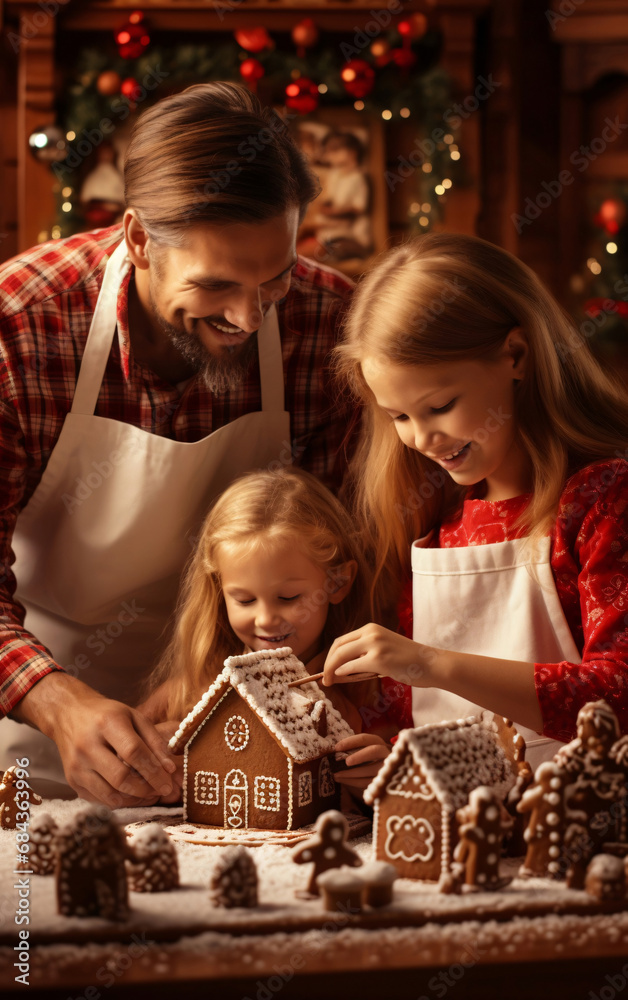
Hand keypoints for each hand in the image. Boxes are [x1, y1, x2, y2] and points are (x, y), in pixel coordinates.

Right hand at [13, 674, 178, 808]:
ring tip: (149, 794)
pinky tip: (131, 795)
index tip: (169, 783)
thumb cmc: (107, 714)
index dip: (154, 771)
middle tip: (162, 791)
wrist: (68, 713)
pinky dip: (118, 801)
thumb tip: (170, 769)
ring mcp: (76, 765)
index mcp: (107, 723)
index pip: (134, 752)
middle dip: (146, 789)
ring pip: (109, 794)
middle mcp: (87, 745)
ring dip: (134, 799)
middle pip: (121, 777)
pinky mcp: (71, 780)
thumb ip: (154, 741)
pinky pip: (98, 799)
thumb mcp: (134, 716)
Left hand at [323, 623, 430, 687]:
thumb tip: (339, 670)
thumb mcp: (384, 650)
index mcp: (371, 628)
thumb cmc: (409, 661)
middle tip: (324, 677)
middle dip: (327, 662)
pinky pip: (352, 665)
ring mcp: (375, 644)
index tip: (327, 669)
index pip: (342, 640)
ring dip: (331, 669)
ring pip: (342, 655)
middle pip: (338, 646)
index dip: (331, 655)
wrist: (431, 664)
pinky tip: (340, 677)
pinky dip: (342, 672)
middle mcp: (371, 632)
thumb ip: (364, 655)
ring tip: (328, 681)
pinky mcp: (379, 659)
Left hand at [332, 734, 389, 790]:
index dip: (351, 742)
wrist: (378, 775)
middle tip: (346, 762)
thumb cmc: (365, 760)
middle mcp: (385, 753)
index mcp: (378, 742)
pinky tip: (342, 780)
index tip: (336, 748)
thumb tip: (335, 750)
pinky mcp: (382, 782)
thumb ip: (351, 749)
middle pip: (375, 750)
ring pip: (370, 769)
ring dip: (351, 773)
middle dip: (359, 756)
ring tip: (336, 774)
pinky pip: (367, 782)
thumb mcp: (361, 751)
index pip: (365, 738)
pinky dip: (352, 782)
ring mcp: (386, 768)